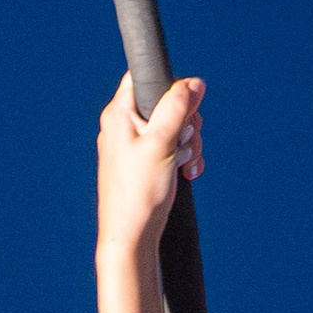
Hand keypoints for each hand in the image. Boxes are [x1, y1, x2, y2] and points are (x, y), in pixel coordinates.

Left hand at [96, 69, 205, 260]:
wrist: (131, 236)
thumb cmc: (138, 193)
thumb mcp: (162, 143)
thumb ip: (177, 107)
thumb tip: (194, 82)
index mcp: (119, 114)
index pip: (144, 76)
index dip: (170, 85)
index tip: (183, 107)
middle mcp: (123, 125)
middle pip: (166, 102)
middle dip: (186, 121)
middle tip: (183, 142)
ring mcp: (134, 144)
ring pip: (174, 126)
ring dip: (188, 143)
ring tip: (185, 165)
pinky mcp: (145, 162)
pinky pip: (171, 147)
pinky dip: (183, 156)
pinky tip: (188, 173)